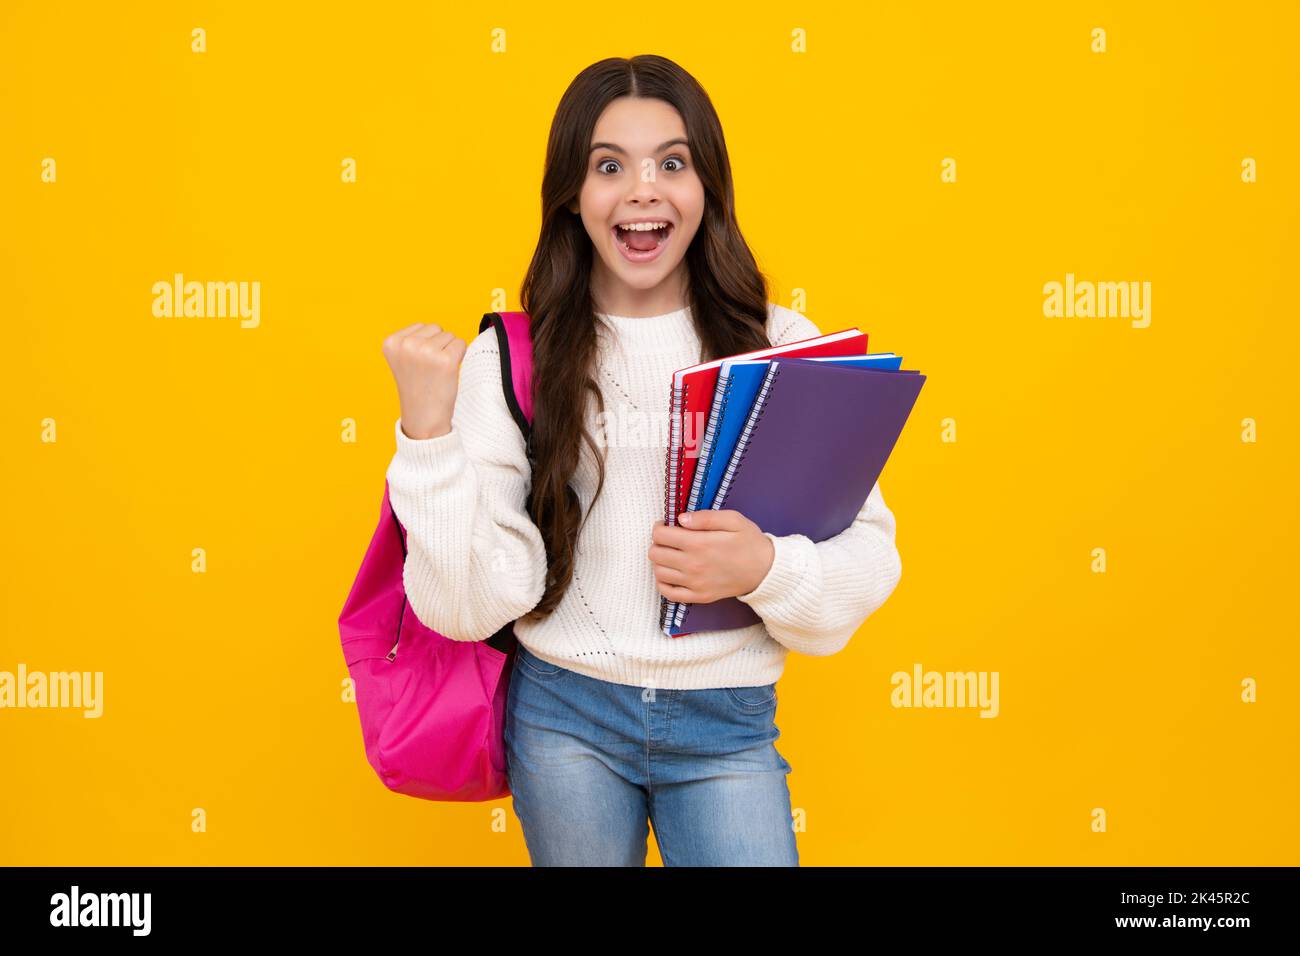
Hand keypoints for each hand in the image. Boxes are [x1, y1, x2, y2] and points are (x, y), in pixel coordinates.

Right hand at [382, 323, 467, 439]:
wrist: (423, 418)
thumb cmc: (417, 387)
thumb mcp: (403, 359)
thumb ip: (411, 340)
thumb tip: (436, 328)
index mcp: (391, 343)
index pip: (420, 326)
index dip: (424, 345)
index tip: (417, 365)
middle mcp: (406, 345)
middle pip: (436, 328)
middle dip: (437, 346)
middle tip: (429, 370)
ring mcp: (426, 352)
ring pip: (449, 335)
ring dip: (447, 352)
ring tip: (436, 372)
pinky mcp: (446, 361)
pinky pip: (461, 344)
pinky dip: (459, 356)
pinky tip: (447, 372)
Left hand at [648, 509, 775, 604]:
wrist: (765, 571)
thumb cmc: (749, 542)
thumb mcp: (733, 519)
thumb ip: (705, 517)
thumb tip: (681, 519)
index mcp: (699, 544)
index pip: (660, 535)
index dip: (659, 527)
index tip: (666, 525)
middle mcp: (693, 565)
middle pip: (655, 553)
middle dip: (658, 542)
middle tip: (670, 539)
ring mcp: (694, 583)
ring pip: (658, 572)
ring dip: (660, 561)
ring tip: (672, 554)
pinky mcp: (699, 596)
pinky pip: (668, 593)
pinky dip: (663, 582)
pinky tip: (671, 573)